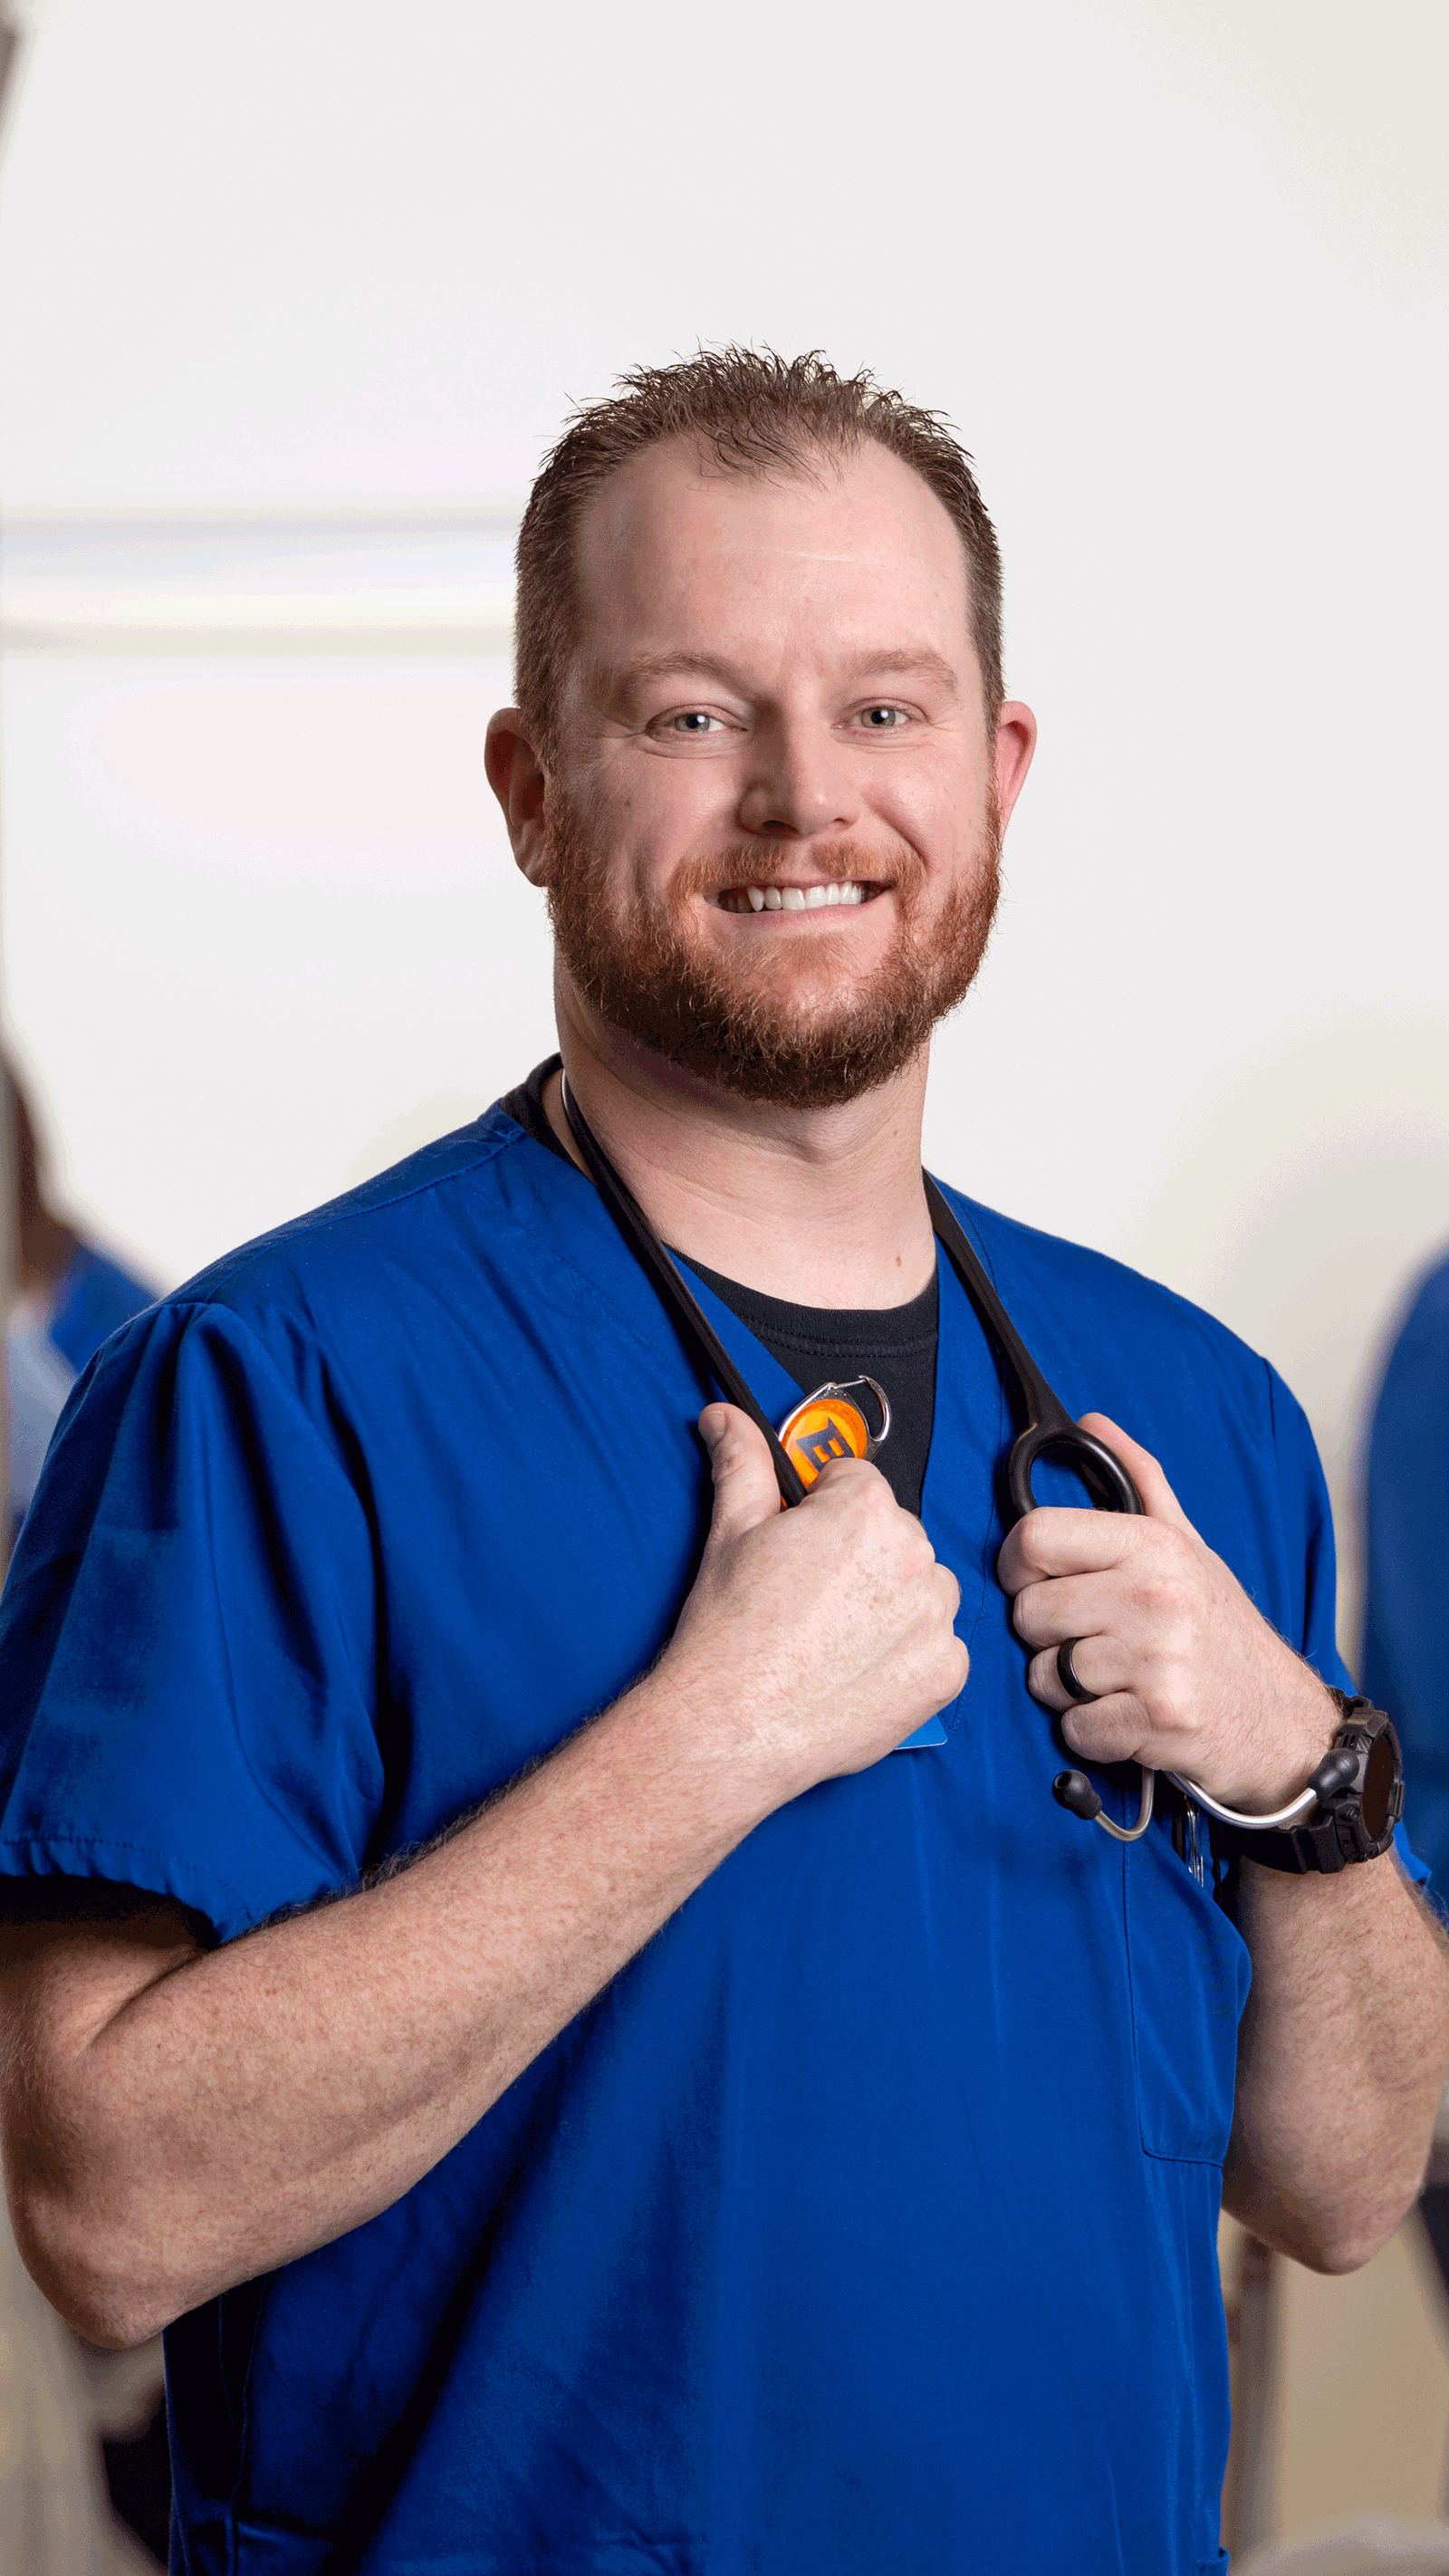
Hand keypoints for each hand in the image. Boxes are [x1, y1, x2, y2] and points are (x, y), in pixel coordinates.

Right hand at [663, 1403, 968, 1800]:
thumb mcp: (730, 1530)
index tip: (799, 1547)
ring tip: (832, 1637)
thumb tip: (726, 1416)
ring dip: (890, 1603)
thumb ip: (743, 1461)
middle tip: (808, 1598)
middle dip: (859, 1557)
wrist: (732, 1724)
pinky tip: (857, 1670)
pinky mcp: (946, 1671)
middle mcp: (914, 1553)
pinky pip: (938, 1646)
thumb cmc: (730, 1631)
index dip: (821, 1512)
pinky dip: (906, 1657)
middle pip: (894, 1535)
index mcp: (865, 1507)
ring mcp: (936, 1616)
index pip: (856, 1483)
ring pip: (920, 1589)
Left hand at [996, 1415, 1336, 1812]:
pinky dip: (1093, 1731)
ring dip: (1070, 1689)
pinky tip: (1130, 1715)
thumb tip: (1092, 1422)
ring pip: (1045, 1676)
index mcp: (1153, 1546)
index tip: (1038, 1582)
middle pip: (1029, 1613)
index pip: (1034, 1537)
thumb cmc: (1223, 1632)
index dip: (1020, 1565)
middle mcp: (1155, 1596)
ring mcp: (1157, 1660)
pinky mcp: (1156, 1719)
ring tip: (1119, 1679)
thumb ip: (1138, 1481)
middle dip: (1049, 1636)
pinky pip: (1075, 1727)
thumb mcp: (1189, 1546)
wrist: (1283, 1720)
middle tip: (1097, 1641)